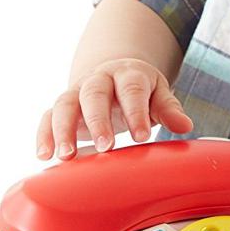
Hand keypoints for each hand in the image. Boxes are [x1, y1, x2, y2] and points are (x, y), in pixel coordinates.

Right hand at [36, 58, 193, 160]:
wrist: (113, 75)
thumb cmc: (140, 90)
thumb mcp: (158, 94)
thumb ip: (168, 109)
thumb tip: (185, 125)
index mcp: (128, 74)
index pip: (132, 90)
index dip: (136, 112)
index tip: (142, 136)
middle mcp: (99, 79)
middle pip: (94, 94)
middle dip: (98, 121)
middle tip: (105, 147)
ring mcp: (77, 91)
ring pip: (65, 104)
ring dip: (63, 130)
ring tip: (66, 156)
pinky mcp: (62, 106)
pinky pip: (47, 116)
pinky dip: (44, 135)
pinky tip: (44, 155)